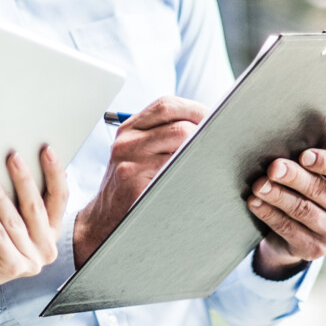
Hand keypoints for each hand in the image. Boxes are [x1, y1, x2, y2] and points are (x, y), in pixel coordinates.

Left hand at [0, 146, 67, 305]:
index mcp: (51, 231)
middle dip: (25, 179)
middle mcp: (47, 248)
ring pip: (16, 220)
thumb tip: (19, 156)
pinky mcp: (13, 267)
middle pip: (37, 207)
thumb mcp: (6, 213)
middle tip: (13, 156)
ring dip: (2, 195)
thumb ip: (18, 195)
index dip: (55, 172)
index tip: (47, 149)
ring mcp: (32, 261)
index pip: (60, 197)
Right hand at [73, 96, 206, 266]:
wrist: (103, 219)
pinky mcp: (134, 183)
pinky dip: (192, 171)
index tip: (216, 117)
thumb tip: (208, 123)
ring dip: (202, 152)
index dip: (194, 108)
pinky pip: (174, 170)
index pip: (166, 105)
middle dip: (205, 131)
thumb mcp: (137, 153)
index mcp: (129, 128)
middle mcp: (126, 141)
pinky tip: (199, 178)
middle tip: (222, 141)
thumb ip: (162, 135)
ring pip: (180, 146)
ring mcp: (129, 162)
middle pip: (177, 125)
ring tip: (214, 159)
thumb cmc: (130, 186)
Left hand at [249, 148, 325, 278]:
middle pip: (321, 190)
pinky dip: (269, 213)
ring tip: (259, 185)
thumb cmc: (310, 187)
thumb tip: (285, 138)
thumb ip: (310, 158)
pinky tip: (255, 202)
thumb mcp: (317, 172)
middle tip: (273, 168)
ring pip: (303, 210)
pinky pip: (288, 228)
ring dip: (278, 196)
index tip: (304, 155)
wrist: (303, 230)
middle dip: (294, 177)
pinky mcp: (315, 249)